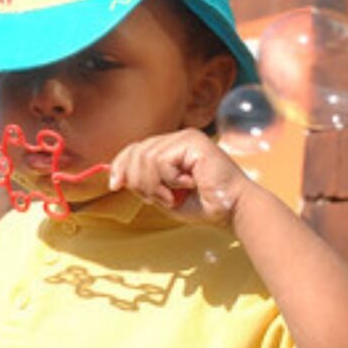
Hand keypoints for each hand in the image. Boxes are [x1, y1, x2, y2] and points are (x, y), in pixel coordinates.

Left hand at [107, 128, 250, 225]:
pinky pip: (162, 160)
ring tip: (173, 195)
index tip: (115, 185)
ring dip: (155, 185)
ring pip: (146, 158)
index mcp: (171, 148)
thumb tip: (117, 177)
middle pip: (136, 152)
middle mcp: (177, 138)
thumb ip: (144, 183)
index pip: (135, 148)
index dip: (121, 165)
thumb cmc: (203, 205)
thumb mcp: (164, 194)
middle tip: (160, 199)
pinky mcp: (193, 141)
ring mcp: (186, 137)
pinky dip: (169, 179)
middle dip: (139, 182)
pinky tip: (187, 184)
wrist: (233, 210)